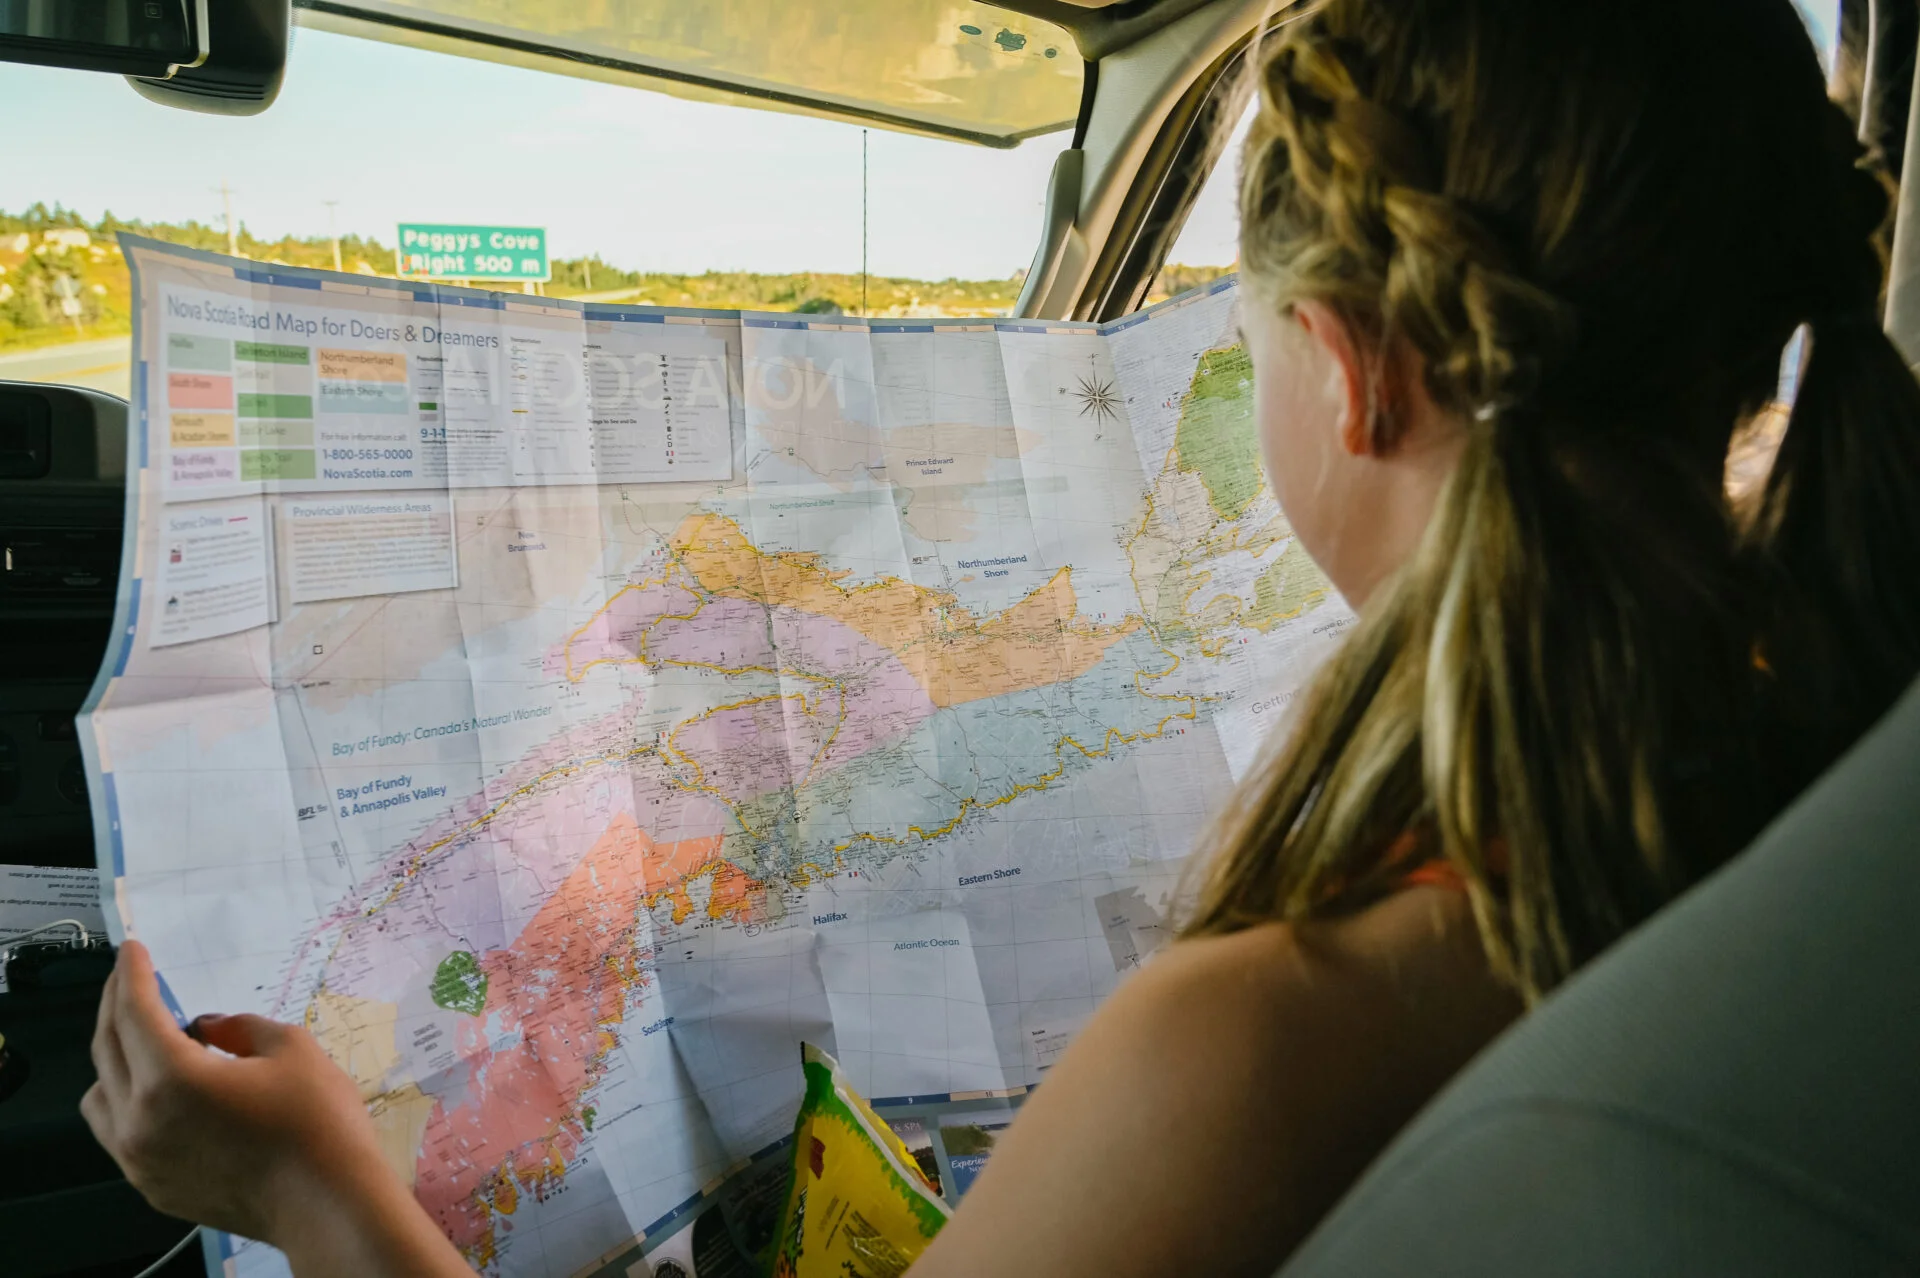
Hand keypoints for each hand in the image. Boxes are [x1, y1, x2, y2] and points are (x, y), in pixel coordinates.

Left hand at [81, 941, 466, 1276]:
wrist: (328, 1203)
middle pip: (107, 1048)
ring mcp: (140, 1159)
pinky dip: (127, 1101)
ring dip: (114, 1058)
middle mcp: (140, 1120)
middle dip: (117, 1004)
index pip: (135, 1012)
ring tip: (146, 1041)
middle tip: (131, 978)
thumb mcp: (292, 1049)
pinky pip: (117, 1134)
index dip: (133, 974)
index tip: (132, 949)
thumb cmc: (318, 1122)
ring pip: (99, 1094)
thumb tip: (206, 1028)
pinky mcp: (151, 1186)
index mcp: (173, 1079)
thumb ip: (239, 1027)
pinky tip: (161, 1094)